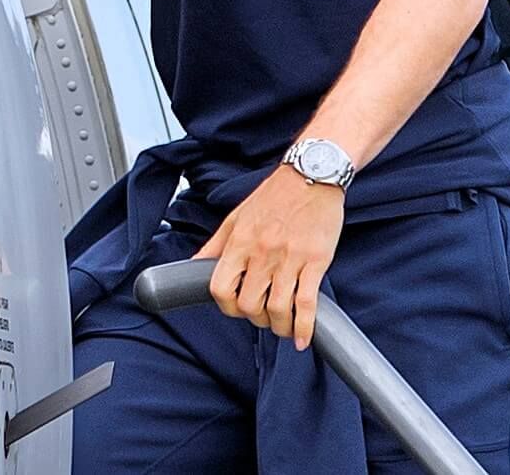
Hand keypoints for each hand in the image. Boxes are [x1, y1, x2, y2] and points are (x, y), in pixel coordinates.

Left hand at [194, 165, 345, 350]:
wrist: (315, 171)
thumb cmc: (277, 194)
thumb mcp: (237, 216)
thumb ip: (216, 245)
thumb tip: (194, 265)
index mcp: (240, 242)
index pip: (220, 288)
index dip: (226, 306)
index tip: (236, 308)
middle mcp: (262, 253)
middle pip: (249, 304)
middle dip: (255, 319)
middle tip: (264, 316)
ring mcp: (290, 258)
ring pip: (278, 309)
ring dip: (278, 326)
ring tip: (283, 326)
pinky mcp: (316, 260)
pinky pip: (308, 302)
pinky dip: (304, 326)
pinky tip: (303, 337)